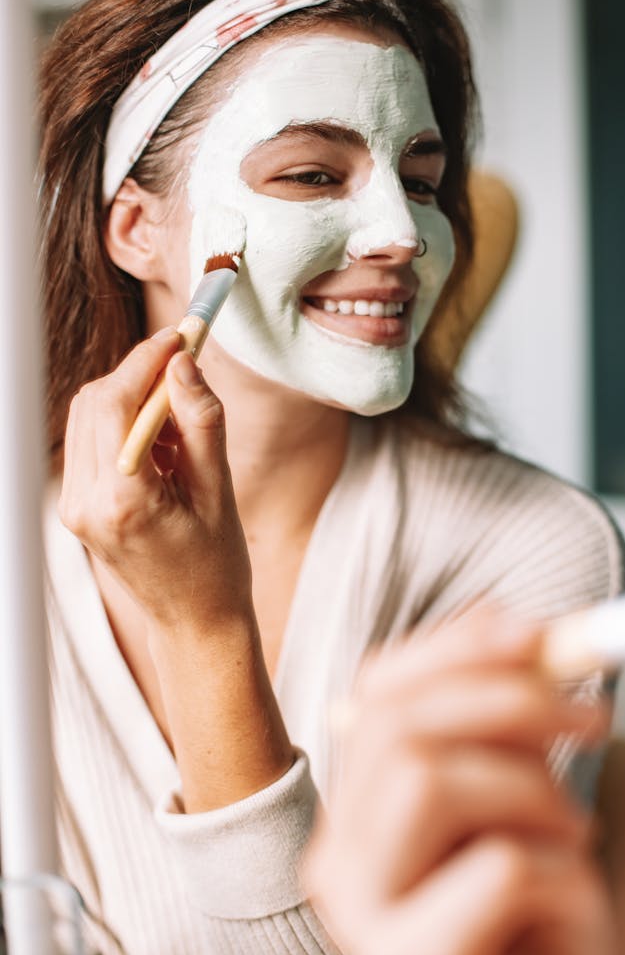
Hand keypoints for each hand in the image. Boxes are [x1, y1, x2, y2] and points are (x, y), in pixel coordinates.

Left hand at [59, 328, 252, 638]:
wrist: (194, 619)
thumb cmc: (217, 563)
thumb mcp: (220, 490)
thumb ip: (201, 422)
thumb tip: (184, 363)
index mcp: (122, 501)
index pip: (115, 402)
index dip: (147, 359)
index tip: (182, 335)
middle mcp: (85, 503)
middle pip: (95, 401)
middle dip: (140, 374)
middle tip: (186, 367)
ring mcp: (74, 507)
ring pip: (88, 416)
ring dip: (132, 399)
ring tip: (180, 425)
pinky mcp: (77, 506)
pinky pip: (90, 440)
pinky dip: (123, 424)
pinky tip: (162, 446)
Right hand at [304, 610, 615, 954]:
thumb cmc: (533, 907)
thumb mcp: (518, 785)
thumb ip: (501, 713)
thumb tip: (518, 624)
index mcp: (354, 802)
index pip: (375, 691)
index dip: (455, 647)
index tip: (537, 630)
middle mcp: (336, 854)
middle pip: (397, 728)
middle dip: (509, 699)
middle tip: (592, 717)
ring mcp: (360, 914)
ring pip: (428, 782)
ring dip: (530, 787)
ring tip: (572, 829)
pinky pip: (497, 867)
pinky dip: (561, 868)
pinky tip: (568, 897)